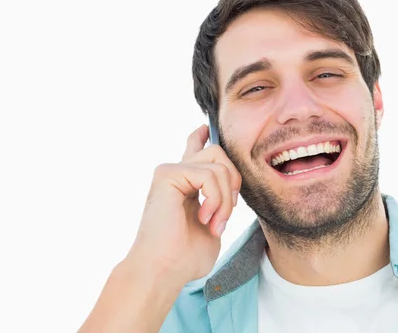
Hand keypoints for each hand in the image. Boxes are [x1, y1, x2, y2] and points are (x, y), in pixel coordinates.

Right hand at [126, 124, 241, 283]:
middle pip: (220, 153)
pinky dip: (216, 199)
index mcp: (185, 183)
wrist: (163, 271)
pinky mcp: (167, 174)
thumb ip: (219, 200)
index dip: (202, 137)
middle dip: (234, 183)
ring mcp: (170, 171)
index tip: (205, 128)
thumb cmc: (185, 257)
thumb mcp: (213, 223)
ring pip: (220, 165)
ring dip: (226, 199)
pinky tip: (205, 218)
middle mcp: (176, 173)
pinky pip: (210, 175)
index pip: (194, 149)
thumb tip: (230, 183)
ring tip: (214, 224)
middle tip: (224, 216)